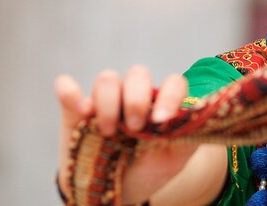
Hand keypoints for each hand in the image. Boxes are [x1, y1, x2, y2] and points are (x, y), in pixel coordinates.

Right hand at [55, 67, 197, 203]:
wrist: (117, 192)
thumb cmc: (149, 170)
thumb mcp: (174, 160)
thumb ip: (188, 137)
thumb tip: (199, 117)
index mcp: (161, 103)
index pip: (173, 83)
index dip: (170, 96)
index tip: (162, 121)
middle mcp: (134, 96)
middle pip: (138, 73)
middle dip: (137, 98)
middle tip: (135, 127)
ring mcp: (104, 102)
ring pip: (107, 78)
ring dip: (108, 102)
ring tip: (109, 130)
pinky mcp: (75, 111)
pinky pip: (67, 89)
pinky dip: (69, 92)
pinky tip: (81, 110)